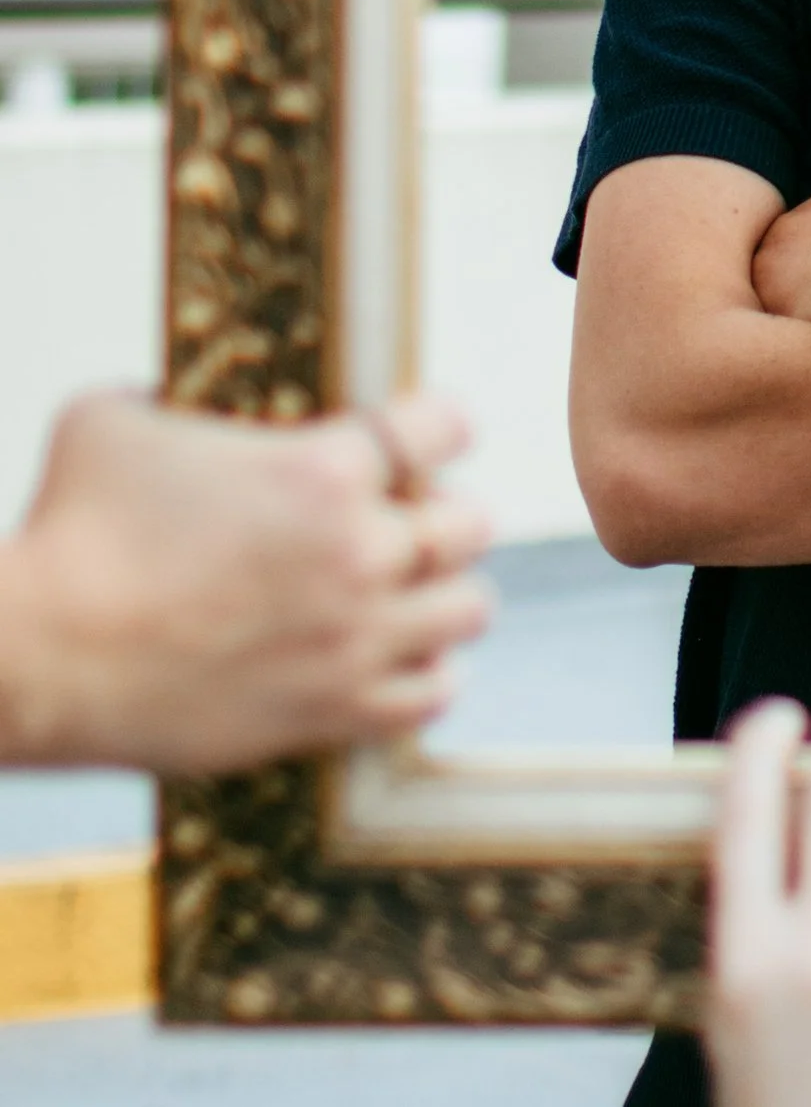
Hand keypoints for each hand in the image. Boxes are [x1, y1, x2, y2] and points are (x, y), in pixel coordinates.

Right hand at [0, 387, 490, 771]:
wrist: (36, 657)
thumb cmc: (68, 534)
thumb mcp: (116, 420)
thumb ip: (171, 397)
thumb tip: (171, 394)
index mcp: (324, 467)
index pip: (447, 426)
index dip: (440, 425)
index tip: (429, 434)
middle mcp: (358, 550)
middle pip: (472, 521)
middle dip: (443, 513)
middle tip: (406, 520)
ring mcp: (353, 638)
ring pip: (469, 608)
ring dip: (443, 594)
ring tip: (406, 592)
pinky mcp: (331, 712)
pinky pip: (431, 695)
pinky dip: (425, 676)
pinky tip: (393, 661)